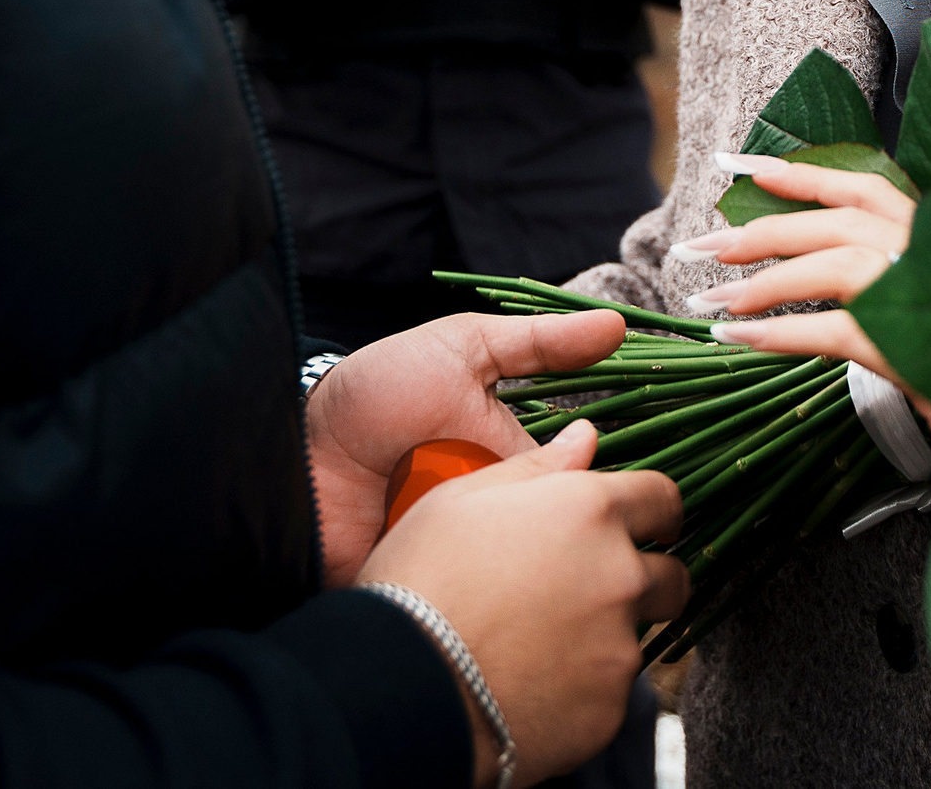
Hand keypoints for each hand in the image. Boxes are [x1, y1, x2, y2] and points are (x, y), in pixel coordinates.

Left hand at [307, 309, 627, 585]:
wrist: (294, 450)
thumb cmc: (377, 394)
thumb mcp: (460, 350)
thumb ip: (537, 344)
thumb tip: (619, 324)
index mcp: (517, 466)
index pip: (581, 488)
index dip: (605, 493)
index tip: (636, 492)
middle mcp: (500, 518)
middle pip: (559, 537)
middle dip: (566, 532)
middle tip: (563, 521)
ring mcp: (467, 558)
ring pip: (525, 576)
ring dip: (527, 566)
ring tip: (515, 547)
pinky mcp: (434, 591)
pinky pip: (475, 604)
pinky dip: (482, 596)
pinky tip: (486, 585)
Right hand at [360, 421, 687, 787]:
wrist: (400, 688)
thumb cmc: (420, 582)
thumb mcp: (463, 499)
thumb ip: (537, 467)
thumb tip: (584, 436)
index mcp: (590, 512)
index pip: (664, 499)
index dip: (655, 512)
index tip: (647, 526)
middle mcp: (620, 575)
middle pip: (672, 577)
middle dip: (646, 581)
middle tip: (594, 592)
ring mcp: (618, 647)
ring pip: (638, 637)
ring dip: (609, 636)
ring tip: (546, 642)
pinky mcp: (608, 710)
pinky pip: (610, 694)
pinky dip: (583, 689)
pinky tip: (533, 683)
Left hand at [672, 153, 930, 480]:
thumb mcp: (930, 315)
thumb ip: (885, 282)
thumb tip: (809, 269)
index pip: (864, 184)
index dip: (800, 173)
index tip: (740, 166)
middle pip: (839, 220)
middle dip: (762, 230)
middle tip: (701, 249)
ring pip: (835, 266)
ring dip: (766, 283)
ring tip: (714, 304)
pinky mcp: (923, 348)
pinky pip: (834, 330)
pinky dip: (780, 334)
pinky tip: (739, 341)